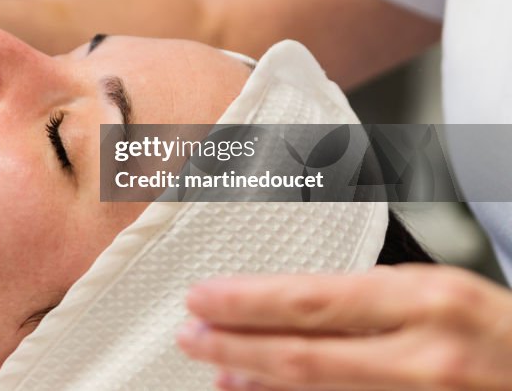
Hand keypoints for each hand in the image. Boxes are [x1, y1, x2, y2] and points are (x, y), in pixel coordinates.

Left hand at [177, 264, 511, 389]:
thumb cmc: (498, 331)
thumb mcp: (438, 290)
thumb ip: (366, 298)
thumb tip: (286, 305)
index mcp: (426, 300)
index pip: (311, 301)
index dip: (246, 303)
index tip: (202, 298)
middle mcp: (424, 357)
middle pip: (302, 356)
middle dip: (234, 346)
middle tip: (190, 335)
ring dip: (256, 384)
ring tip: (216, 370)